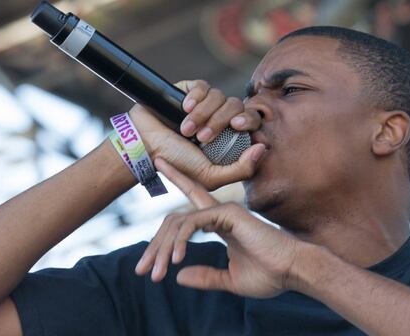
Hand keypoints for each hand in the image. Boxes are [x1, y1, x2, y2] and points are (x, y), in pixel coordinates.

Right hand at [127, 80, 265, 190]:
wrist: (146, 147)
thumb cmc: (178, 164)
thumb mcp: (211, 176)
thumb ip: (241, 169)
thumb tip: (263, 148)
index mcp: (230, 137)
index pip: (251, 120)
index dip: (249, 119)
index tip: (238, 127)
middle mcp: (221, 118)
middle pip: (236, 105)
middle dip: (220, 121)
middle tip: (202, 137)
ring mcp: (206, 104)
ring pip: (219, 96)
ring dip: (202, 115)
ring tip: (185, 130)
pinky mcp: (190, 91)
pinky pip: (203, 86)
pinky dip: (195, 98)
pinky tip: (184, 109)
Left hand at [135, 157, 304, 298]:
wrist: (292, 272)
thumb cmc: (270, 276)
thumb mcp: (229, 280)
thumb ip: (205, 276)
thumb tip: (179, 276)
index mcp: (221, 225)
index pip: (188, 210)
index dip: (170, 197)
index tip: (153, 185)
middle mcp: (220, 214)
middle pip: (175, 220)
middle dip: (156, 245)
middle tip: (142, 270)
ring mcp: (224, 211)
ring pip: (180, 222)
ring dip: (164, 248)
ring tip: (156, 272)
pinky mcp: (228, 213)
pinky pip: (193, 222)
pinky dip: (181, 240)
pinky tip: (177, 258)